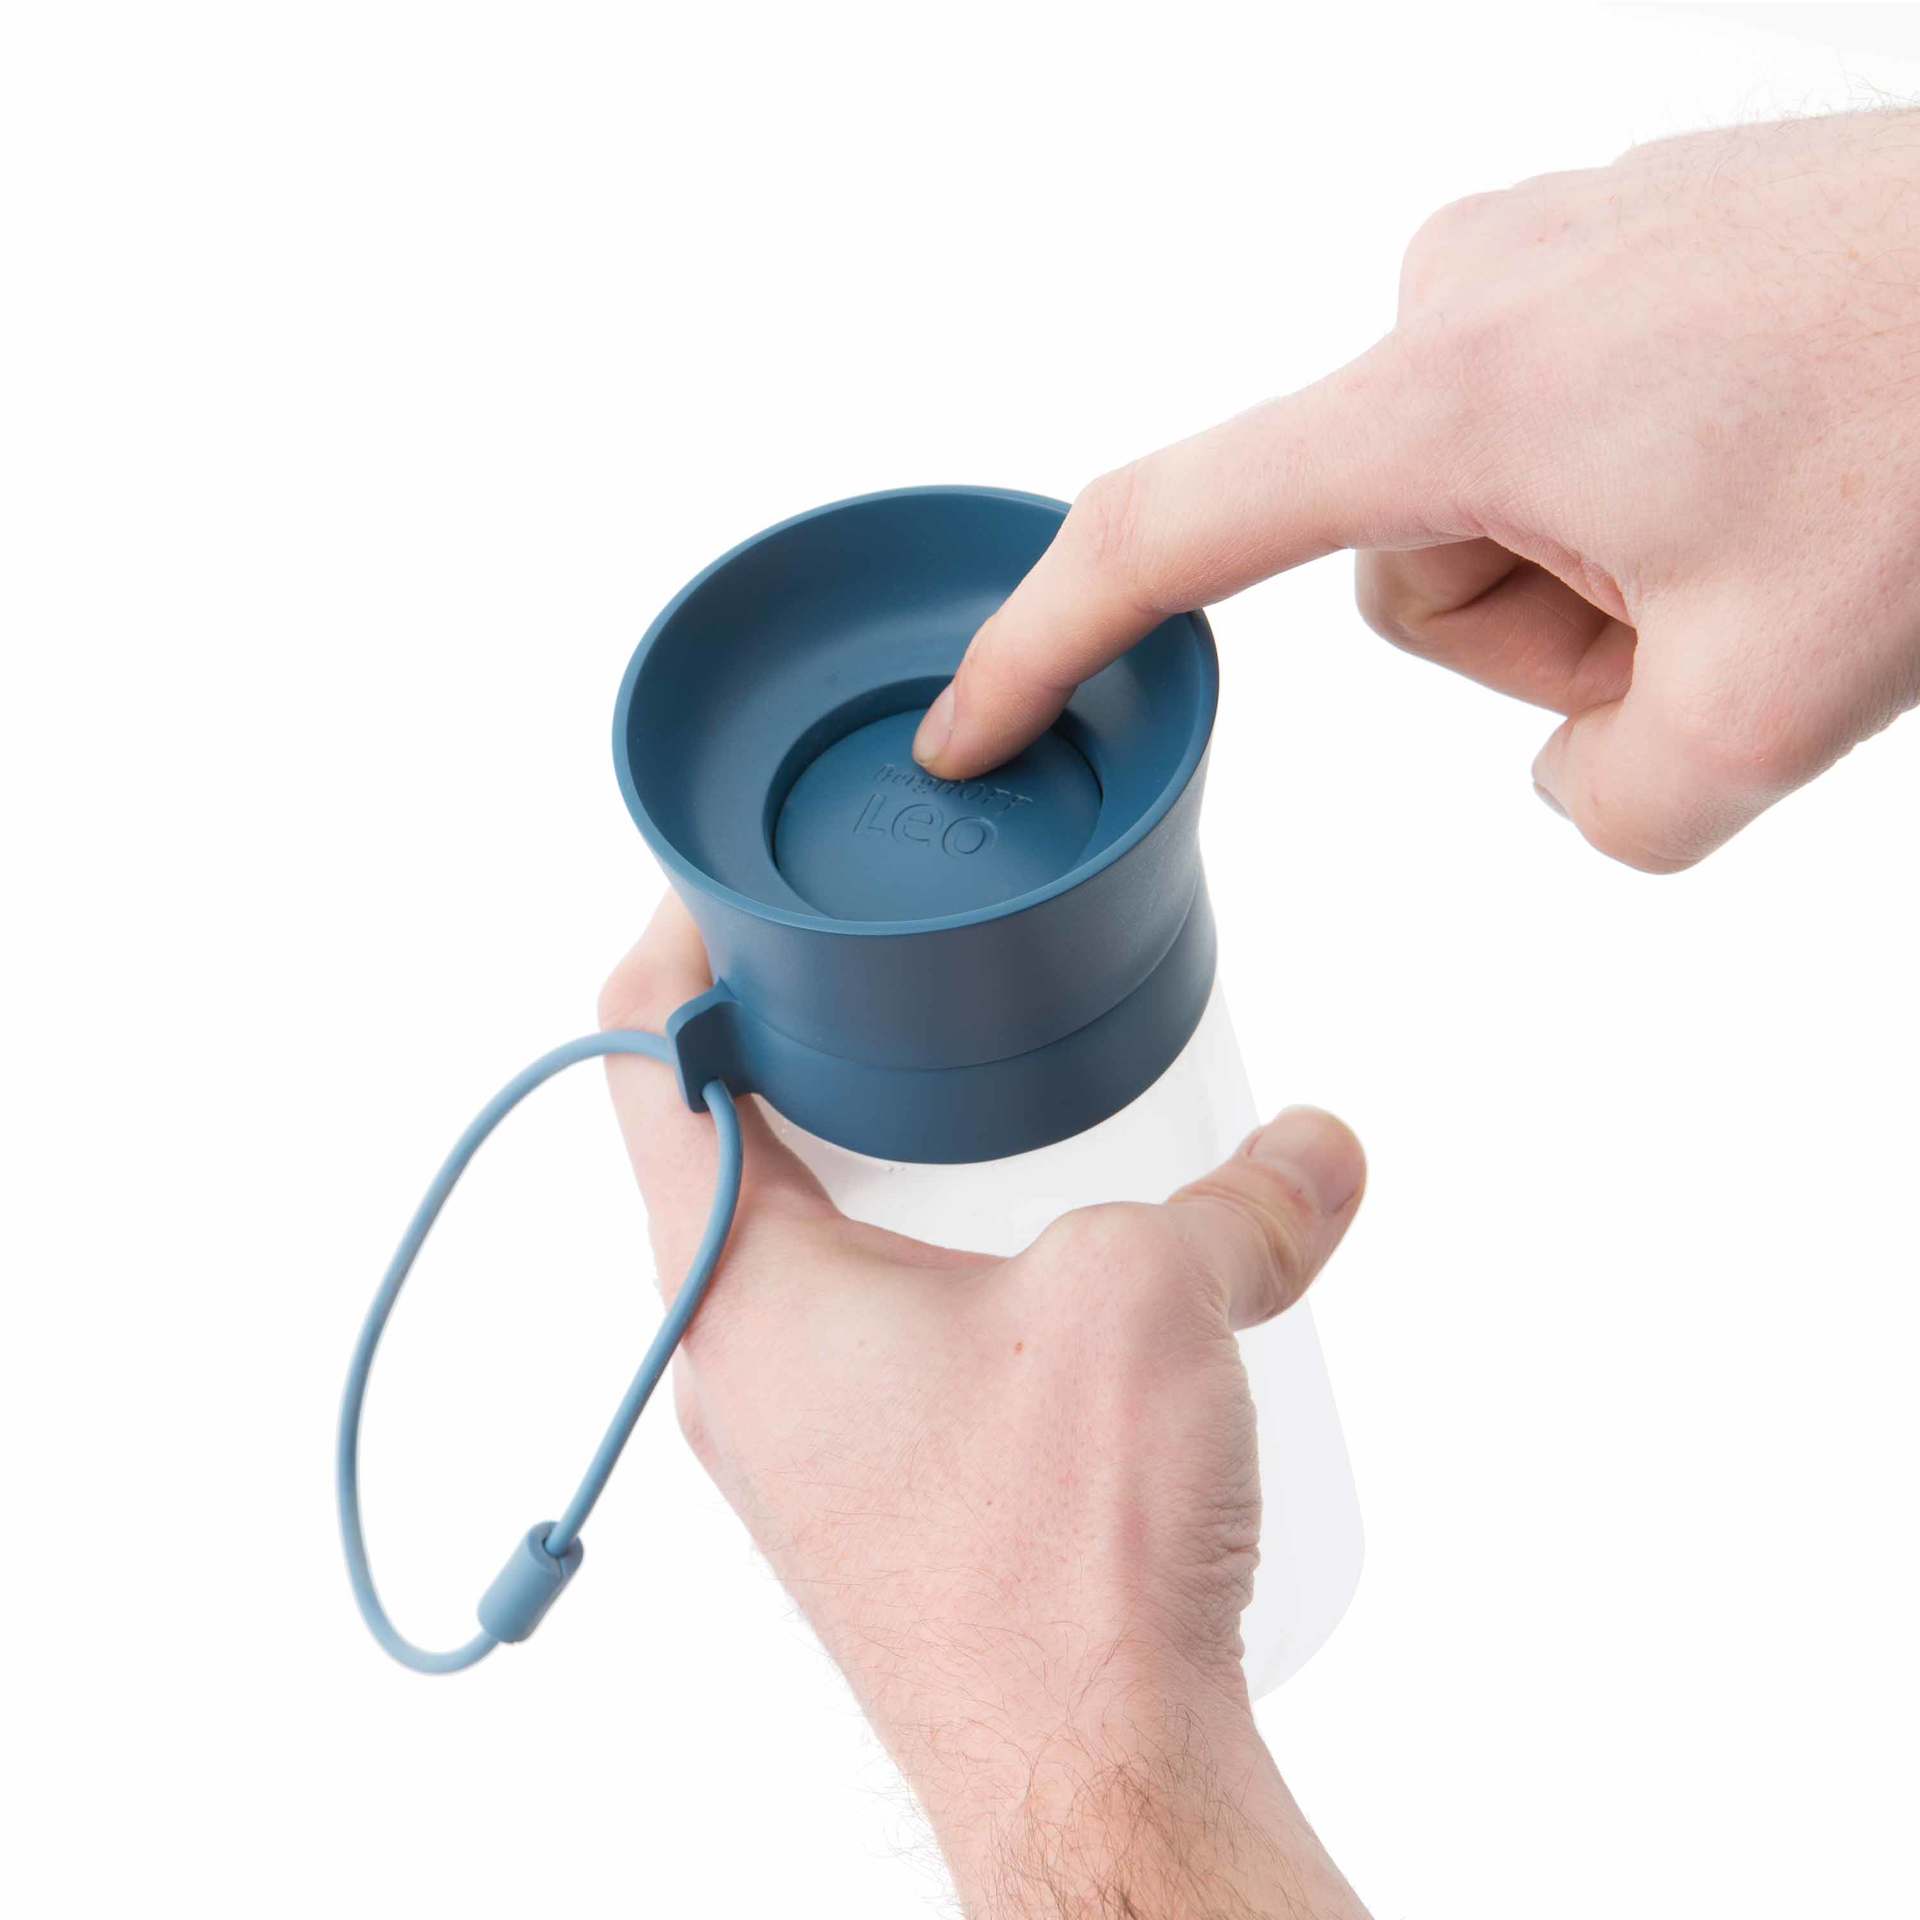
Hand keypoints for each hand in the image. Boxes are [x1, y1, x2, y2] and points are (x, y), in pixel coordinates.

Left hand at [600, 897, 1370, 1919]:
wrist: (1093, 1780)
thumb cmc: (1064, 1563)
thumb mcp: (1151, 1304)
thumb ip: (1242, 1201)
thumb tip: (1317, 1148)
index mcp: (741, 1288)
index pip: (645, 1062)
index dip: (676, 942)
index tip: (730, 873)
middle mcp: (735, 1364)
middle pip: (706, 1146)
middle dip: (775, 1033)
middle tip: (863, 950)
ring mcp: (795, 1438)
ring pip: (777, 1244)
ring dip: (838, 1148)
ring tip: (932, 1073)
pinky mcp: (867, 1492)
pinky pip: (843, 1328)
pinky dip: (893, 1248)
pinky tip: (994, 1242)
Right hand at [912, 110, 1919, 872]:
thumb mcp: (1769, 717)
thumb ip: (1603, 814)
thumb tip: (1571, 768)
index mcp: (1458, 396)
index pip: (1173, 533)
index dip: (1046, 645)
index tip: (967, 725)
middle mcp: (1459, 294)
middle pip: (1400, 582)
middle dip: (1538, 643)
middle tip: (1710, 613)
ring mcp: (1531, 255)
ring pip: (1480, 516)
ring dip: (1595, 579)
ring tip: (1753, 533)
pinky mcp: (1593, 244)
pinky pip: (1545, 428)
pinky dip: (1630, 497)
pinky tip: (1754, 466)